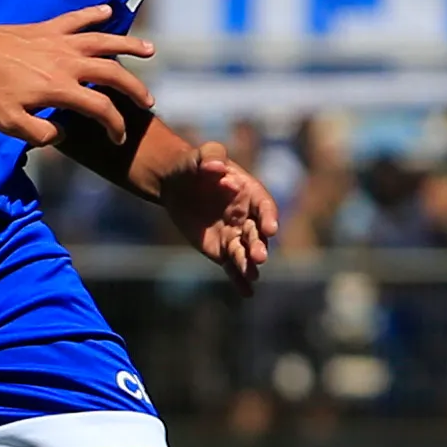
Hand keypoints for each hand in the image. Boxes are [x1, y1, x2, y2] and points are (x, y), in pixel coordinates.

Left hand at [0, 6, 155, 145]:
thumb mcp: (10, 124)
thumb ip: (41, 134)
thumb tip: (64, 133)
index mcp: (61, 89)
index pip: (101, 109)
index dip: (115, 126)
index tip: (118, 138)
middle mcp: (68, 63)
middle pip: (113, 74)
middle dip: (135, 89)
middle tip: (149, 100)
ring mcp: (60, 42)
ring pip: (105, 41)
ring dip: (128, 46)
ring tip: (150, 50)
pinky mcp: (48, 28)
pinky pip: (77, 18)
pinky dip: (94, 14)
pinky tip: (108, 11)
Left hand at [157, 141, 278, 294]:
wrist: (176, 184)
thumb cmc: (194, 166)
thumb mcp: (202, 154)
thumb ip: (211, 156)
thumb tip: (217, 168)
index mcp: (250, 192)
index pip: (264, 206)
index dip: (269, 217)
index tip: (270, 228)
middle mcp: (247, 216)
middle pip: (257, 233)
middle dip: (259, 245)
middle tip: (259, 256)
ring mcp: (235, 234)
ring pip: (245, 251)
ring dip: (249, 263)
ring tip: (252, 274)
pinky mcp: (220, 248)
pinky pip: (231, 265)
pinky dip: (239, 279)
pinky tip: (247, 292)